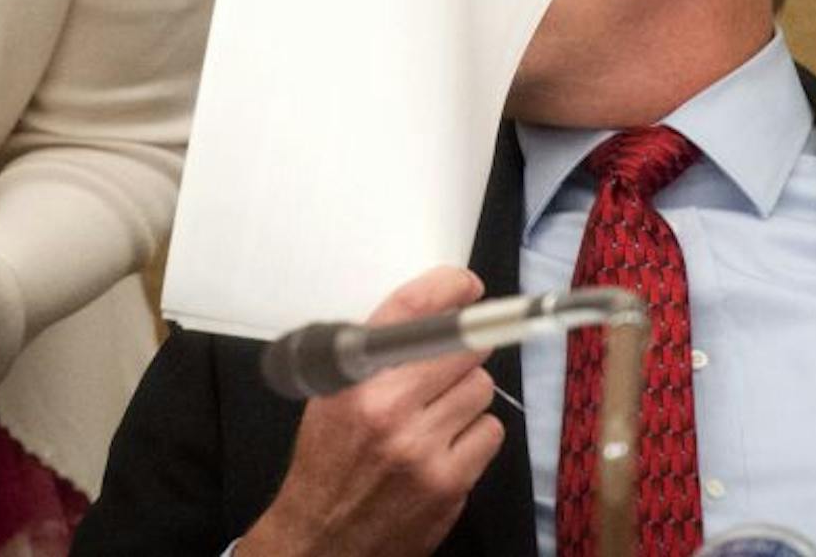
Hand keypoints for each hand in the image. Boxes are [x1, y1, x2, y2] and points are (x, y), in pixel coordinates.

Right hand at [239, 267, 504, 556]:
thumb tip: (432, 314)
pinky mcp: (449, 482)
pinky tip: (448, 446)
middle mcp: (387, 409)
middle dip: (462, 351)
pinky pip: (490, 431)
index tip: (466, 285)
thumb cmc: (328, 463)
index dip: (446, 290)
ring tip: (439, 415)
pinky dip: (475, 435)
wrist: (324, 541)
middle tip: (450, 364)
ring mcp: (422, 448)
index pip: (408, 313)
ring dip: (467, 396)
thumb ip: (374, 356)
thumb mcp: (332, 397)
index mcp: (352, 379)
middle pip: (463, 348)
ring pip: (482, 388)